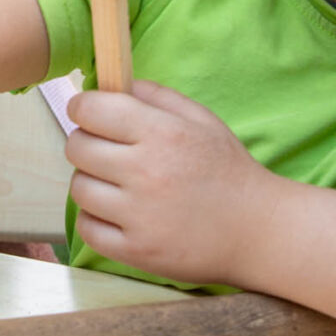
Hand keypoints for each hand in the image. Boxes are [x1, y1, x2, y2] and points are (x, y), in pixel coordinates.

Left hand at [64, 80, 269, 285]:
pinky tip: (118, 214)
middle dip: (87, 143)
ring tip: (118, 186)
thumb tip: (111, 84)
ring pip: (79, 188)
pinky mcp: (135, 251)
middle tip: (107, 151)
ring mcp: (139, 215)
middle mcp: (146, 172)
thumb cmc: (228, 171)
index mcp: (163, 133)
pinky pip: (86, 228)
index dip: (84, 107)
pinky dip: (95, 219)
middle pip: (77, 147)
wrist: (258, 232)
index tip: (89, 114)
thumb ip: (156, 95)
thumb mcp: (202, 120)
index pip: (90, 110)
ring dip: (92, 183)